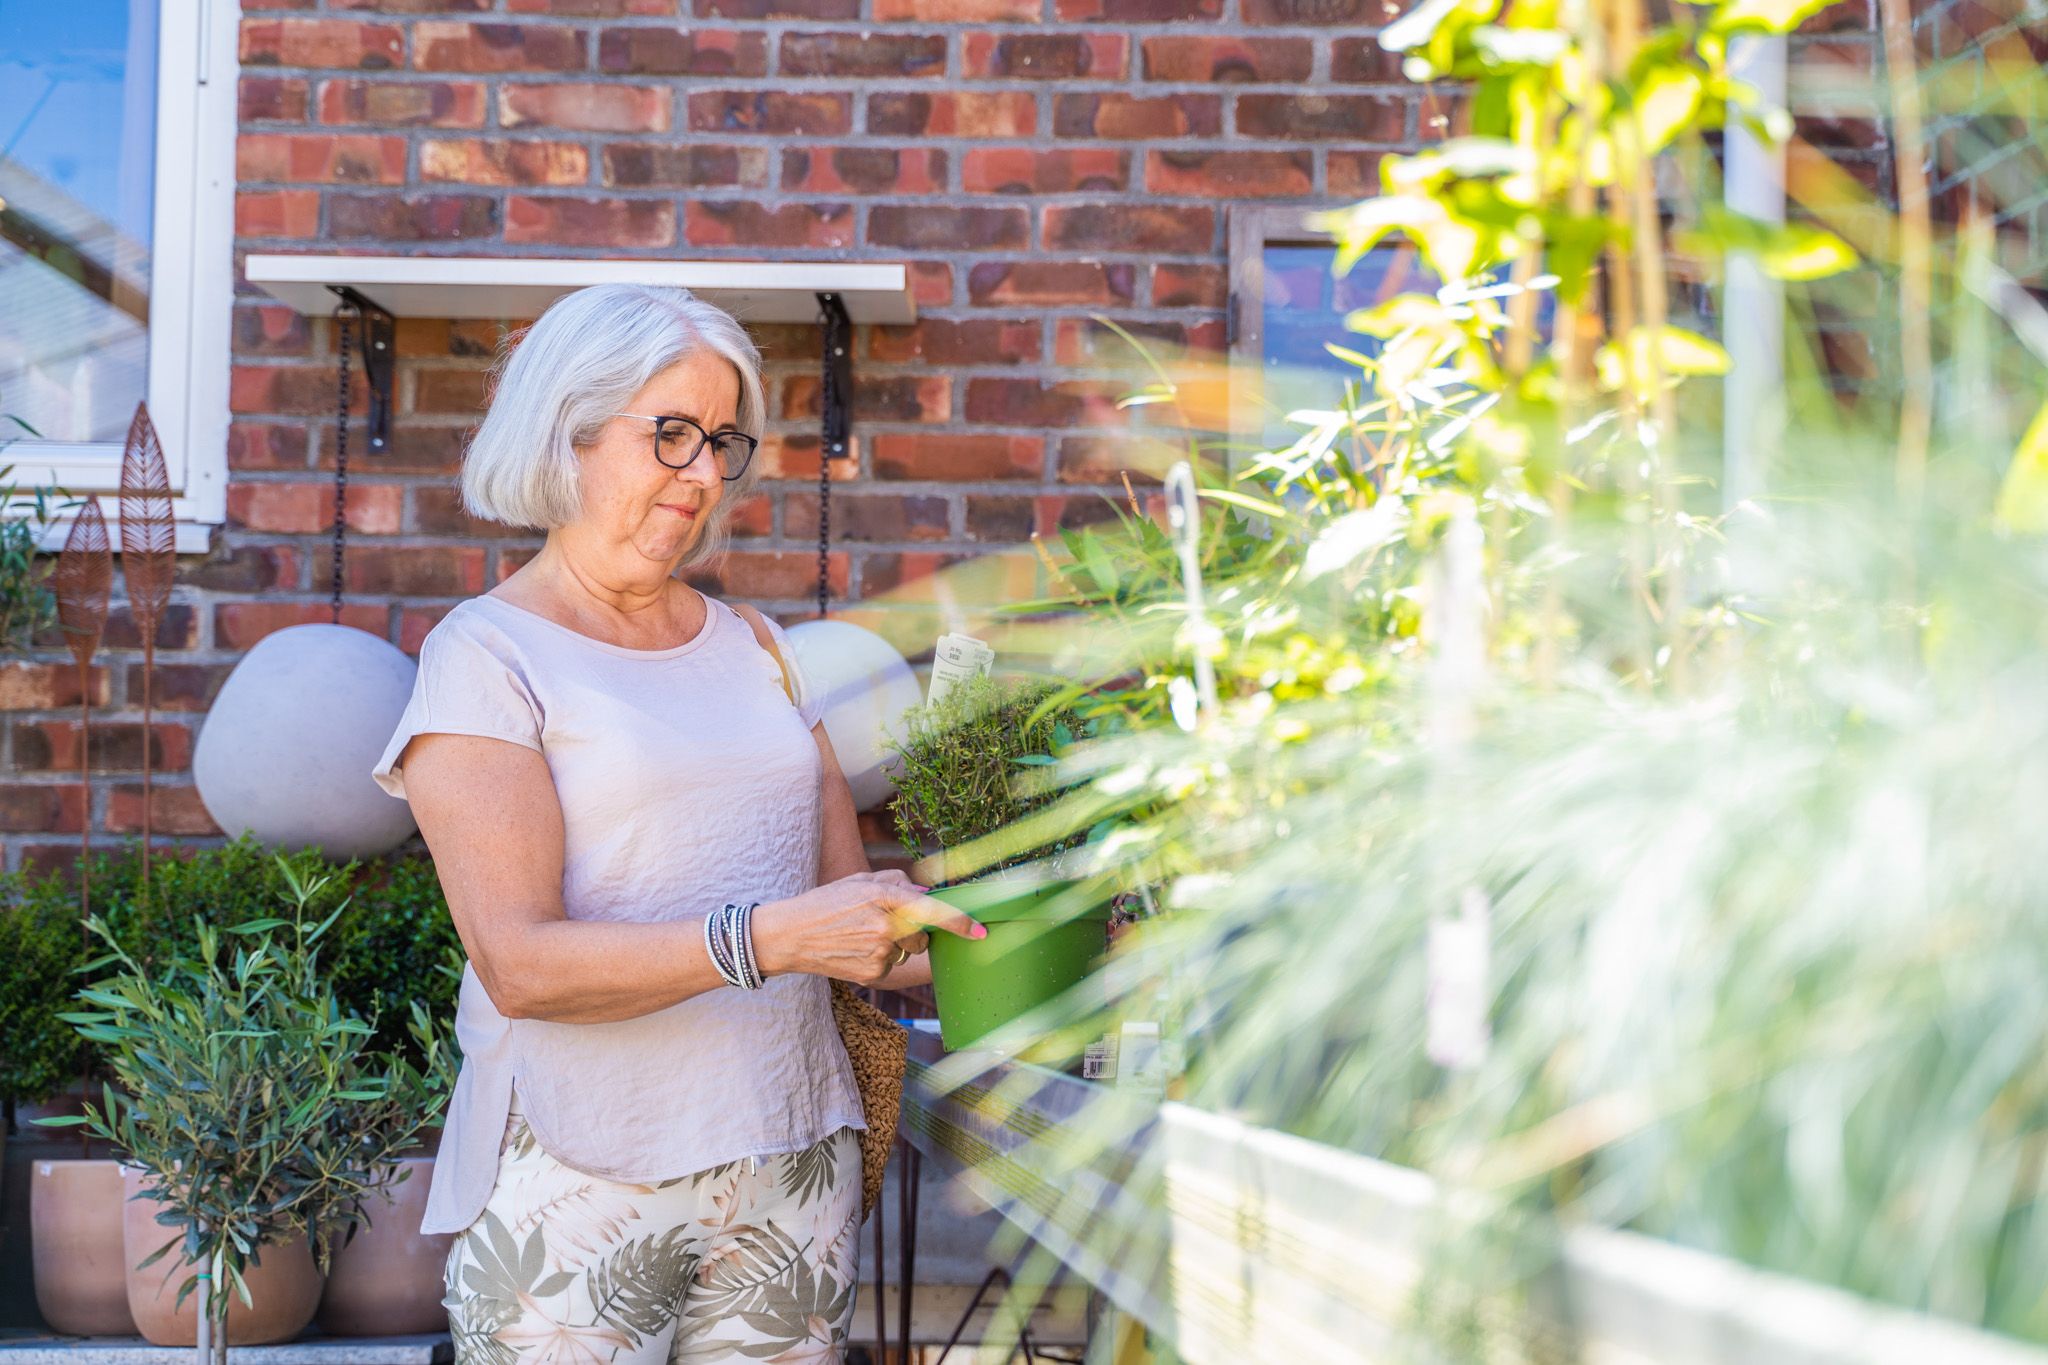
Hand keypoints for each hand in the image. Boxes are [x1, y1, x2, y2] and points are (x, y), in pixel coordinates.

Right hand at [754, 870, 984, 985]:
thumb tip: (926, 895)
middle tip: (882, 922)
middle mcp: (886, 928)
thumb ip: (897, 883)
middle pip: (922, 935)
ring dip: (894, 945)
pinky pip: (891, 966)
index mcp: (885, 899)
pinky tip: (854, 950)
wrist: (789, 935)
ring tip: (860, 935)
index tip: (981, 931)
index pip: (932, 911)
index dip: (960, 922)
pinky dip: (879, 959)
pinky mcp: (872, 975)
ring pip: (906, 951)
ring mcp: (879, 955)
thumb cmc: (826, 903)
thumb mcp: (860, 881)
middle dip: (913, 931)